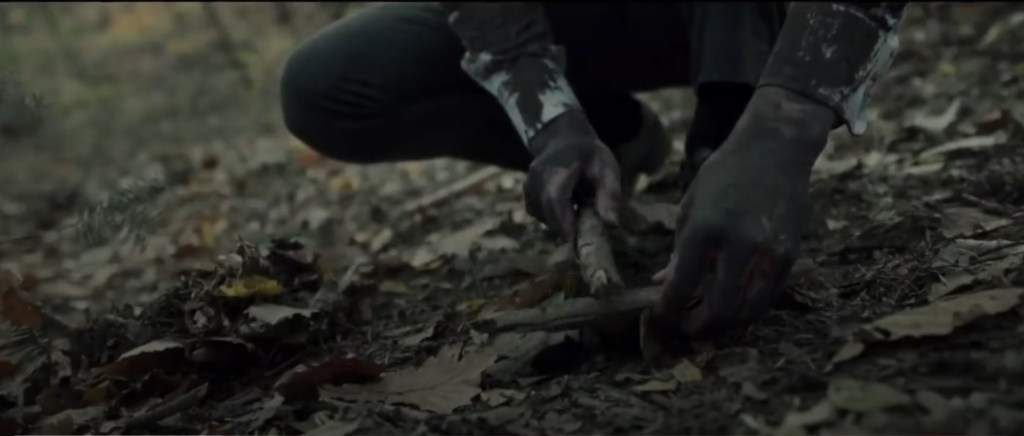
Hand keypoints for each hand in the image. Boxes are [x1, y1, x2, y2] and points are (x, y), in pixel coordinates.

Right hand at [524, 110, 622, 240]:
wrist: (565, 139)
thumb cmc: (590, 155)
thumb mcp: (607, 169)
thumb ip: (610, 194)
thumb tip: (612, 224)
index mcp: (558, 167)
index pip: (555, 198)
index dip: (564, 221)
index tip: (576, 239)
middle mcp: (537, 175)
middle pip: (546, 209)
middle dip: (564, 226)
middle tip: (583, 231)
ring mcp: (528, 183)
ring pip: (540, 213)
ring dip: (558, 221)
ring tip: (576, 211)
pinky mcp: (526, 191)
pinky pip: (536, 211)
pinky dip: (550, 216)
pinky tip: (565, 208)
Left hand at [652, 87, 834, 337]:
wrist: (775, 148)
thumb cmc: (724, 174)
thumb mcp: (691, 206)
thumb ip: (679, 251)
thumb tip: (662, 284)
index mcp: (704, 229)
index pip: (682, 286)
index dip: (669, 311)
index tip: (662, 317)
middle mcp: (738, 244)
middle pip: (720, 308)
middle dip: (699, 326)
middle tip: (686, 328)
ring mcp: (768, 251)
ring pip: (749, 310)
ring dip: (727, 324)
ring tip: (710, 321)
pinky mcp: (789, 254)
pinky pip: (768, 296)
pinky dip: (749, 307)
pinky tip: (734, 305)